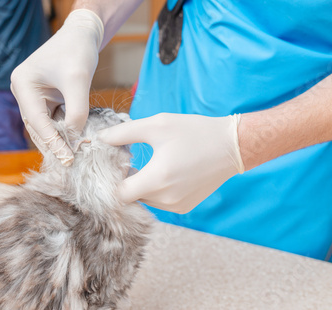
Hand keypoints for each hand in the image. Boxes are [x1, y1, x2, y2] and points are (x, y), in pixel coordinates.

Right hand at [10, 9, 103, 165]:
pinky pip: (52, 119)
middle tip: (69, 164)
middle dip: (53, 144)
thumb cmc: (78, 51)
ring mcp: (33, 95)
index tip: (67, 158)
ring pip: (45, 126)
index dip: (53, 142)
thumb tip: (75, 138)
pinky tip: (74, 142)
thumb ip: (76, 111)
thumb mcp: (78, 81)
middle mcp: (23, 91)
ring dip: (58, 139)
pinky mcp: (45, 98)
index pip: (37, 120)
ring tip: (72, 157)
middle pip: (37, 126)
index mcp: (23, 84)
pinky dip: (63, 130)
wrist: (82, 33)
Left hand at [98, 113, 244, 213]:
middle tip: (131, 161)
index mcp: (157, 179)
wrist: (232, 146)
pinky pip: (160, 203)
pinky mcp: (185, 207)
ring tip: (150, 164)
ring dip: (141, 186)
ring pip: (145, 200)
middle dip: (126, 181)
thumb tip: (100, 139)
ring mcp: (177, 206)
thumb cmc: (194, 132)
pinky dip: (156, 191)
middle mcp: (166, 199)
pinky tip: (164, 172)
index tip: (117, 163)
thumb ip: (124, 133)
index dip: (113, 179)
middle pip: (131, 198)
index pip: (119, 194)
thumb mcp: (157, 125)